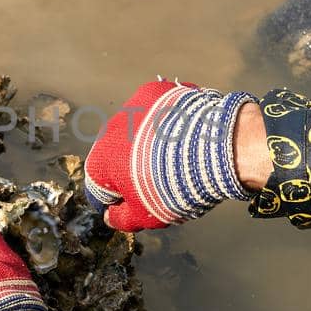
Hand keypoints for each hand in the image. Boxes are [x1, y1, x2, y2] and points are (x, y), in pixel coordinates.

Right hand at [84, 79, 259, 230]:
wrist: (210, 148)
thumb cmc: (173, 187)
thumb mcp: (146, 216)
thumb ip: (120, 219)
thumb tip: (109, 217)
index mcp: (100, 162)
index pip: (100, 188)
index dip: (120, 201)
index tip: (139, 203)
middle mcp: (109, 130)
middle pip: (118, 156)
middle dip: (134, 169)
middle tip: (163, 181)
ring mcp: (133, 107)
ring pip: (137, 131)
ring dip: (150, 143)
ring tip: (178, 156)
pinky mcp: (156, 91)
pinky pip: (157, 110)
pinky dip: (167, 120)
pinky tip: (186, 134)